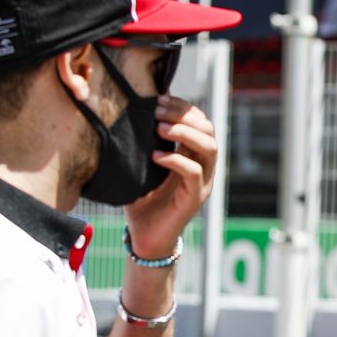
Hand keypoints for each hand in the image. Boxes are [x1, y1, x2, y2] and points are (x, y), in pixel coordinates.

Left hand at [122, 96, 218, 256]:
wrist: (144, 238)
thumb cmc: (141, 200)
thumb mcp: (142, 165)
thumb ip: (144, 143)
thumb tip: (127, 111)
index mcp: (193, 155)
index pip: (200, 121)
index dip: (183, 107)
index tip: (159, 98)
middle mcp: (204, 167)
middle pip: (208, 130)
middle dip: (183, 115)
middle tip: (156, 111)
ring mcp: (202, 183)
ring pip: (208, 148)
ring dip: (184, 133)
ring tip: (158, 128)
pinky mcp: (194, 199)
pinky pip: (194, 172)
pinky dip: (175, 159)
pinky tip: (155, 155)